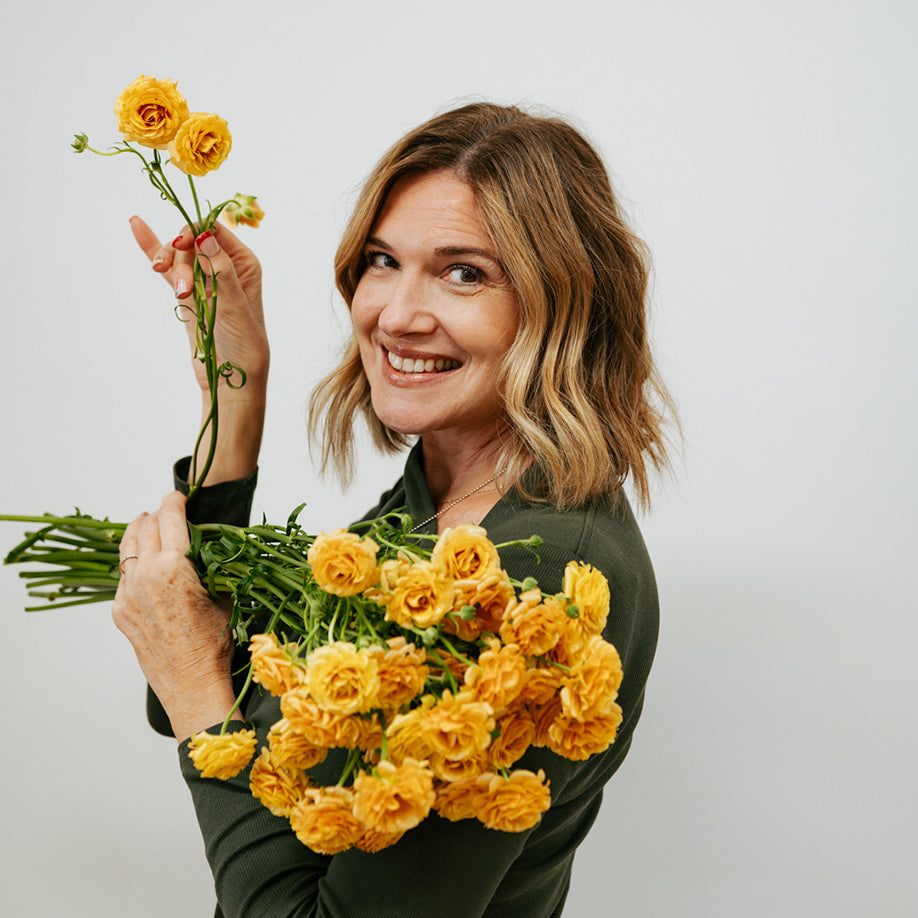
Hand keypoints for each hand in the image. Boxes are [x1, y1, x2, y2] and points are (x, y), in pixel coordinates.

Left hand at [112, 491, 243, 741]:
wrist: (191, 682)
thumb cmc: (214, 642)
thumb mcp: (222, 595)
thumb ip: (209, 567)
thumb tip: (208, 548)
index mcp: (174, 567)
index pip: (169, 518)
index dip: (174, 501)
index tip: (178, 496)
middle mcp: (145, 575)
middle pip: (143, 527)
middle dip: (155, 515)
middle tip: (165, 512)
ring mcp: (128, 594)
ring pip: (125, 550)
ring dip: (136, 534)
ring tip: (144, 527)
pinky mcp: (120, 611)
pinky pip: (123, 577)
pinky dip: (133, 565)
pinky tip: (145, 568)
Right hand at [130, 216, 268, 391]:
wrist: (230, 379)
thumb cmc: (244, 346)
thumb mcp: (235, 308)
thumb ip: (221, 272)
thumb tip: (205, 235)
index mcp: (244, 264)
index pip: (214, 230)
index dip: (194, 232)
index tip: (180, 245)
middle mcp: (225, 266)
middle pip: (192, 241)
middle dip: (181, 258)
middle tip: (183, 290)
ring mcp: (204, 278)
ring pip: (179, 255)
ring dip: (169, 265)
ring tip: (173, 288)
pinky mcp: (188, 293)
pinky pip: (169, 267)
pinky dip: (152, 248)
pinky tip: (136, 225)